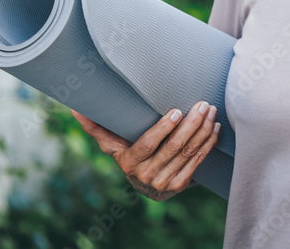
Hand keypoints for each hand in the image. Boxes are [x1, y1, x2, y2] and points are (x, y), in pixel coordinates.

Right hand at [71, 101, 220, 201]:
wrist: (145, 183)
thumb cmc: (127, 152)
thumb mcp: (111, 142)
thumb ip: (96, 126)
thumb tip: (75, 108)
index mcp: (129, 162)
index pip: (148, 144)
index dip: (163, 129)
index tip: (176, 111)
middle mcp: (146, 175)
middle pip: (174, 147)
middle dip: (191, 124)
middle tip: (202, 105)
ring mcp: (165, 182)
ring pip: (188, 153)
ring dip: (203, 131)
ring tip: (211, 111)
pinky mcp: (180, 184)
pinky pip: (198, 161)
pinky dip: (208, 143)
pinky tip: (215, 127)